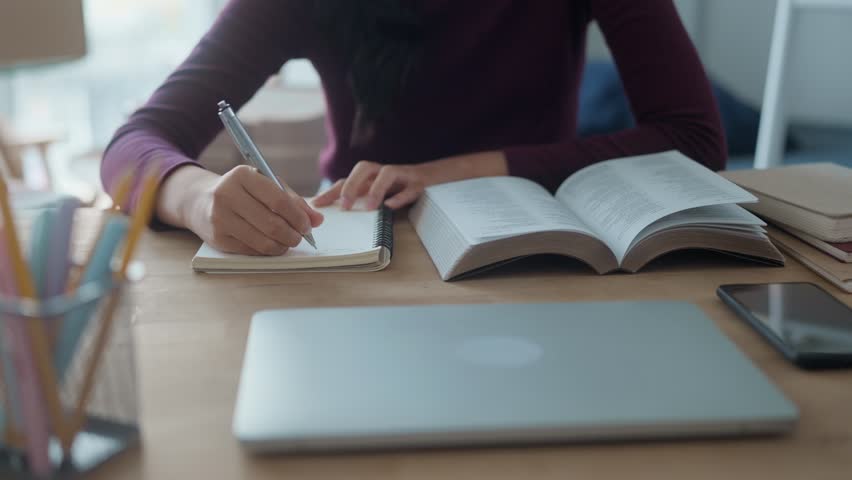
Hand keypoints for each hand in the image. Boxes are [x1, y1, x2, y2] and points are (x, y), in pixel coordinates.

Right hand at [161, 165, 322, 254]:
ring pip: (262, 241)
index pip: (278, 200)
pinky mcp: (217, 238)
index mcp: (242, 175)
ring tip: (288, 242)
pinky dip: (267, 251)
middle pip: (272, 223)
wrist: (201, 201)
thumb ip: (293, 200)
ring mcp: (220, 218)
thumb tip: (317, 220)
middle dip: (293, 234)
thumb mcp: (265, 185)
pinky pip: (251, 250)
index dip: (298, 216)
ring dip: (282, 246)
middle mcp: (227, 195)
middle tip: (300, 237)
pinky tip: (272, 245)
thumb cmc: (242, 192)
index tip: (308, 225)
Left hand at [313, 161, 428, 210]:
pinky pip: (410, 188)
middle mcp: (382, 172)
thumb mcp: (376, 193)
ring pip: (387, 173)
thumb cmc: (398, 188)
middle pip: (364, 168)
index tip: (316, 204)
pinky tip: (391, 206)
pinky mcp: (418, 184)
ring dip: (376, 189)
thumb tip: (337, 217)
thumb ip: (359, 201)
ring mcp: (401, 176)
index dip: (331, 191)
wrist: (430, 177)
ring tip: (369, 207)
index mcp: (369, 177)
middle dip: (351, 185)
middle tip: (344, 206)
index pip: (346, 180)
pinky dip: (400, 197)